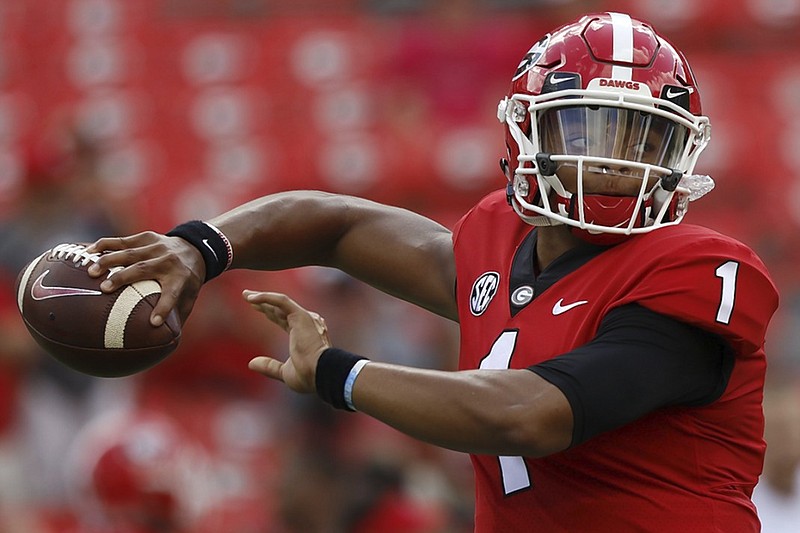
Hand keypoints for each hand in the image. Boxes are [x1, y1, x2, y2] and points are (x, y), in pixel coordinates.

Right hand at [86, 232, 205, 325]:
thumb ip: (177, 319)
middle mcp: (168, 262)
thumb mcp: (189, 299)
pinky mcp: (147, 237)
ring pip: (130, 253)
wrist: (196, 248)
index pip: (172, 295)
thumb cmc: (187, 282)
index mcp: (181, 279)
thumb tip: (163, 346)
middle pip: (144, 270)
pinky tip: (87, 252)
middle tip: (104, 289)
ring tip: (91, 272)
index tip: (154, 322)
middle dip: (123, 278)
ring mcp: (157, 247)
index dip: (164, 308)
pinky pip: (123, 241)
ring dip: (108, 261)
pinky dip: (105, 246)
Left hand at [244, 290, 330, 392]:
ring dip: (262, 297)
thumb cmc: (309, 376)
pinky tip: (252, 299)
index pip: (284, 319)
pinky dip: (266, 297)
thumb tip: (251, 364)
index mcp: (304, 334)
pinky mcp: (301, 315)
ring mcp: (304, 317)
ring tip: (246, 295)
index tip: (254, 307)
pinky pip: (282, 301)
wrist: (320, 373)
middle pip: (280, 308)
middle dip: (264, 302)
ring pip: (280, 302)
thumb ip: (269, 366)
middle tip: (247, 295)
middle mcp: (305, 322)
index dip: (269, 313)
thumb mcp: (284, 372)